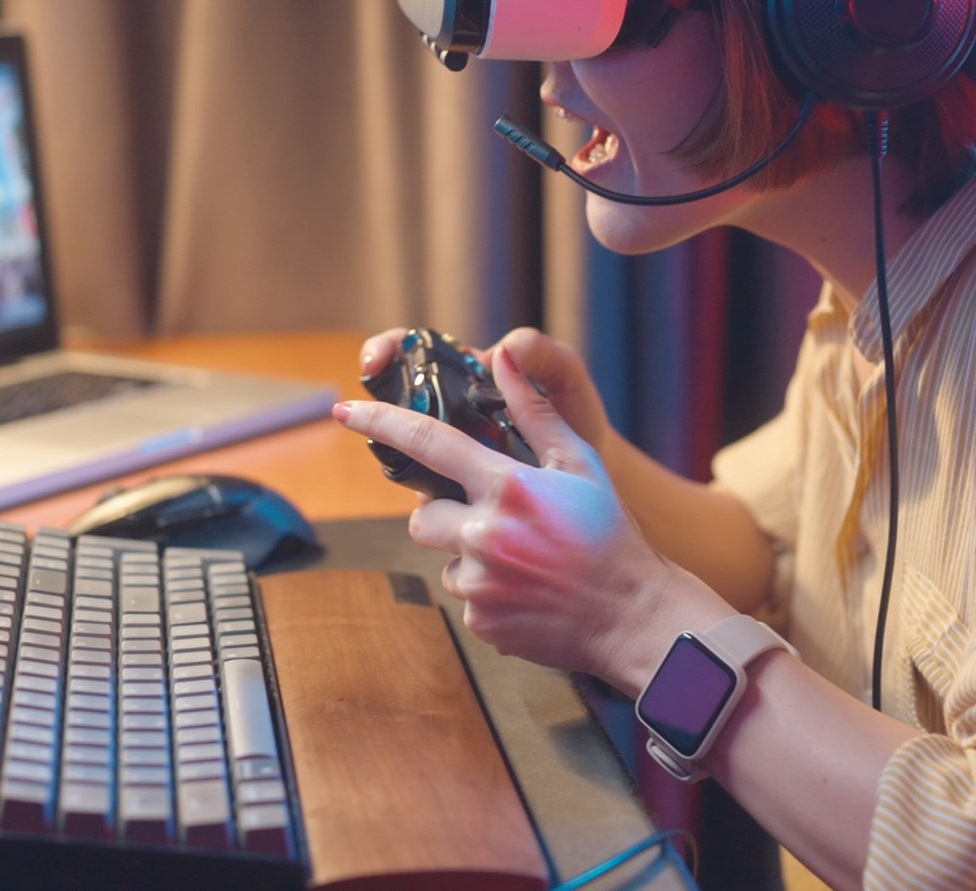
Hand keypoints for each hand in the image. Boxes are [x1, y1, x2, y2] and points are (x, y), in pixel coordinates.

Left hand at [332, 346, 730, 687]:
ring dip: (470, 554)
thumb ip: (534, 411)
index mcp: (507, 487)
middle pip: (424, 516)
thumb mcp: (580, 464)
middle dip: (445, 513)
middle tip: (493, 516)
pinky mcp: (480, 620)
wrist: (630, 615)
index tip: (344, 412)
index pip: (428, 443)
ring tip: (522, 557)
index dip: (381, 423)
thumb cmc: (608, 533)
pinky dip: (487, 589)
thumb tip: (505, 356)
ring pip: (445, 558)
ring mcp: (479, 582)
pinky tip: (526, 588)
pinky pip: (465, 595)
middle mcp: (485, 534)